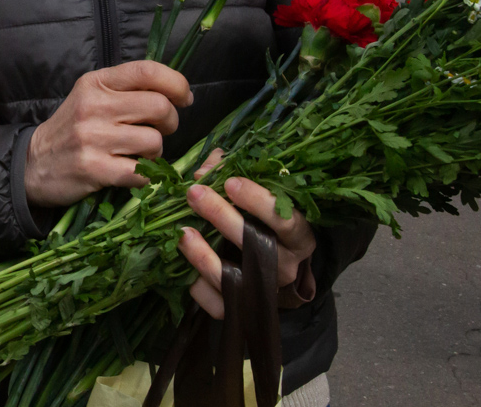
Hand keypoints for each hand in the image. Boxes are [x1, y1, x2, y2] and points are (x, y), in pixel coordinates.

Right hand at [24, 61, 192, 207]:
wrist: (34, 163)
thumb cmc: (73, 128)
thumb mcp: (92, 97)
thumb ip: (127, 90)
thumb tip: (177, 93)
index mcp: (96, 83)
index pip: (147, 70)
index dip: (176, 83)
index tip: (185, 98)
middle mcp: (94, 106)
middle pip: (159, 107)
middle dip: (171, 122)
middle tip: (160, 130)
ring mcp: (93, 138)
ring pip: (154, 141)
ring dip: (156, 153)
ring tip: (140, 154)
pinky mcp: (94, 168)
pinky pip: (141, 173)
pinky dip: (146, 176)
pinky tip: (133, 172)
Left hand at [177, 150, 316, 317]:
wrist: (274, 267)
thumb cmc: (264, 221)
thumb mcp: (259, 195)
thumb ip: (232, 175)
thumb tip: (204, 171)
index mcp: (299, 238)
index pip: (284, 221)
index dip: (257, 201)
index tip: (230, 182)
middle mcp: (286, 267)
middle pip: (255, 246)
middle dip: (221, 216)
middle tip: (194, 193)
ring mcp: (264, 291)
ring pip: (233, 278)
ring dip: (203, 254)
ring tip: (182, 232)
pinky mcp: (241, 309)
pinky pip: (217, 304)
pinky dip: (197, 287)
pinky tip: (182, 266)